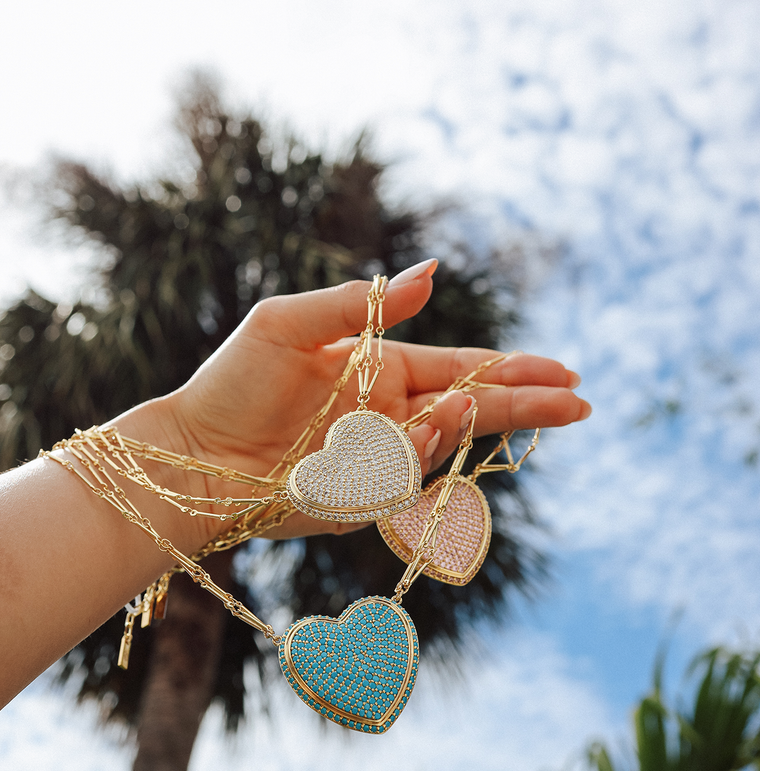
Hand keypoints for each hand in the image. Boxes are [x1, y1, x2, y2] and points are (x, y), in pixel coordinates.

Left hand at [145, 260, 589, 541]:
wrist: (190, 452)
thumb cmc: (232, 381)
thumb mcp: (291, 322)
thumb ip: (361, 303)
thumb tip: (431, 271)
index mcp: (379, 370)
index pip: (462, 367)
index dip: (513, 370)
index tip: (562, 371)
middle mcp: (387, 416)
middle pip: (474, 410)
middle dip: (527, 407)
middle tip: (581, 404)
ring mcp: (377, 459)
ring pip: (443, 445)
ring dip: (463, 424)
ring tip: (471, 402)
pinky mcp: (360, 499)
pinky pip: (405, 479)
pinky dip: (416, 456)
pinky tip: (418, 432)